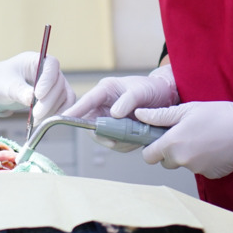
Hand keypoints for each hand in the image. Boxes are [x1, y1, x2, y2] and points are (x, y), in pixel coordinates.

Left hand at [0, 51, 74, 118]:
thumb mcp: (5, 86)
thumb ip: (19, 91)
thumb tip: (32, 99)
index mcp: (35, 60)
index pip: (51, 65)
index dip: (48, 80)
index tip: (38, 95)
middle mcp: (47, 70)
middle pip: (58, 83)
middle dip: (48, 101)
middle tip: (36, 114)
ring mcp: (53, 83)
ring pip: (63, 95)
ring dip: (53, 109)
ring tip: (36, 120)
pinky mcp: (54, 96)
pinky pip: (63, 104)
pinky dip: (57, 114)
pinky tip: (44, 121)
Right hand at [62, 65, 177, 151]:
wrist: (166, 96)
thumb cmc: (152, 88)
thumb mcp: (141, 90)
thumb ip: (128, 100)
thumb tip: (114, 113)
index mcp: (105, 90)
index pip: (87, 101)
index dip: (75, 110)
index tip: (65, 117)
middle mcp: (104, 104)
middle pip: (91, 124)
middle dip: (103, 135)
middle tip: (116, 142)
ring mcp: (109, 118)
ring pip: (103, 135)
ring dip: (117, 142)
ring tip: (134, 139)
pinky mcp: (117, 129)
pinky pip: (115, 141)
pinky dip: (125, 145)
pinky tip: (137, 140)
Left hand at [136, 88, 232, 178]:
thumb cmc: (219, 115)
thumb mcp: (186, 110)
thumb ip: (160, 116)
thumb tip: (139, 115)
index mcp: (172, 144)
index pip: (148, 156)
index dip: (151, 147)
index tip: (158, 138)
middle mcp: (182, 161)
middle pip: (165, 161)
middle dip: (169, 151)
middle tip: (183, 134)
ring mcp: (197, 170)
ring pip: (183, 164)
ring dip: (186, 155)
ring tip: (201, 137)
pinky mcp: (212, 175)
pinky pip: (199, 168)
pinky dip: (202, 160)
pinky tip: (213, 146)